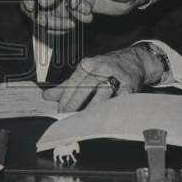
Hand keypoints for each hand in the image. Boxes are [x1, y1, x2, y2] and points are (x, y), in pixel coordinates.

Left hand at [42, 43, 165, 112]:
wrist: (134, 60)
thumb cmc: (106, 67)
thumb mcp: (85, 71)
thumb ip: (66, 85)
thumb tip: (47, 96)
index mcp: (88, 65)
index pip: (73, 83)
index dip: (65, 99)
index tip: (59, 111)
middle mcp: (101, 69)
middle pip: (85, 89)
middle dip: (74, 105)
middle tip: (67, 119)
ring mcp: (116, 78)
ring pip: (102, 95)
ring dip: (91, 109)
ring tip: (83, 121)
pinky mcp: (129, 87)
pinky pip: (119, 100)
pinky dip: (112, 109)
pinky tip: (105, 118)